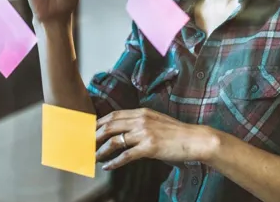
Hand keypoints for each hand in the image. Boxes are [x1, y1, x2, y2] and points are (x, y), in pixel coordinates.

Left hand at [96, 108, 218, 170]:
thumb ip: (142, 121)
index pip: (114, 115)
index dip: (99, 123)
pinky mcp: (149, 147)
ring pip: (115, 141)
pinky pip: (125, 155)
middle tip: (86, 145)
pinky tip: (108, 166)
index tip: (89, 130)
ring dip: (101, 150)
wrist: (193, 139)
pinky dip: (114, 162)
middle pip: (110, 126)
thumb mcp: (158, 120)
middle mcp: (141, 120)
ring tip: (95, 158)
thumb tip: (126, 128)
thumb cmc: (177, 132)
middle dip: (94, 136)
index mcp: (142, 112)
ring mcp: (145, 133)